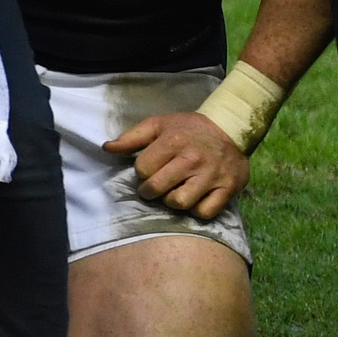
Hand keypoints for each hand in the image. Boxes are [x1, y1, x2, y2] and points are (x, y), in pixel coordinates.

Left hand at [105, 110, 252, 220]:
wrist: (231, 128)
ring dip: (172, 201)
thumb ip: (131, 138)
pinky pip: (205, 212)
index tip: (148, 170)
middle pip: (158, 188)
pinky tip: (193, 199)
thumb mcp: (158, 124)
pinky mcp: (228, 188)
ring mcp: (212, 176)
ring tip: (173, 192)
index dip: (141, 172)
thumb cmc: (188, 128)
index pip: (143, 169)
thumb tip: (107, 148)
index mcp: (174, 142)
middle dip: (150, 191)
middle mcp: (193, 159)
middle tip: (153, 188)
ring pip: (181, 202)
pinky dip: (196, 210)